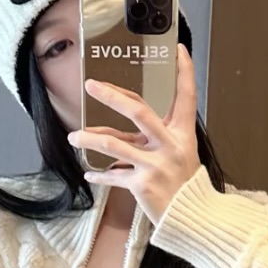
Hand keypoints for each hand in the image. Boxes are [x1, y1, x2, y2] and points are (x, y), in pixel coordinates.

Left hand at [67, 41, 203, 226]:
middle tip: (91, 85)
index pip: (186, 96)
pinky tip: (89, 172)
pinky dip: (99, 175)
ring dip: (90, 138)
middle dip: (112, 96)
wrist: (193, 218)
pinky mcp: (142, 185)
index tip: (179, 50)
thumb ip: (153, 136)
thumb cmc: (184, 184)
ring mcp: (156, 165)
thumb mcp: (178, 153)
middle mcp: (170, 146)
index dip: (184, 72)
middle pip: (139, 112)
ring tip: (74, 137)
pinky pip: (113, 176)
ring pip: (114, 144)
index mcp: (183, 134)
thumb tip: (120, 125)